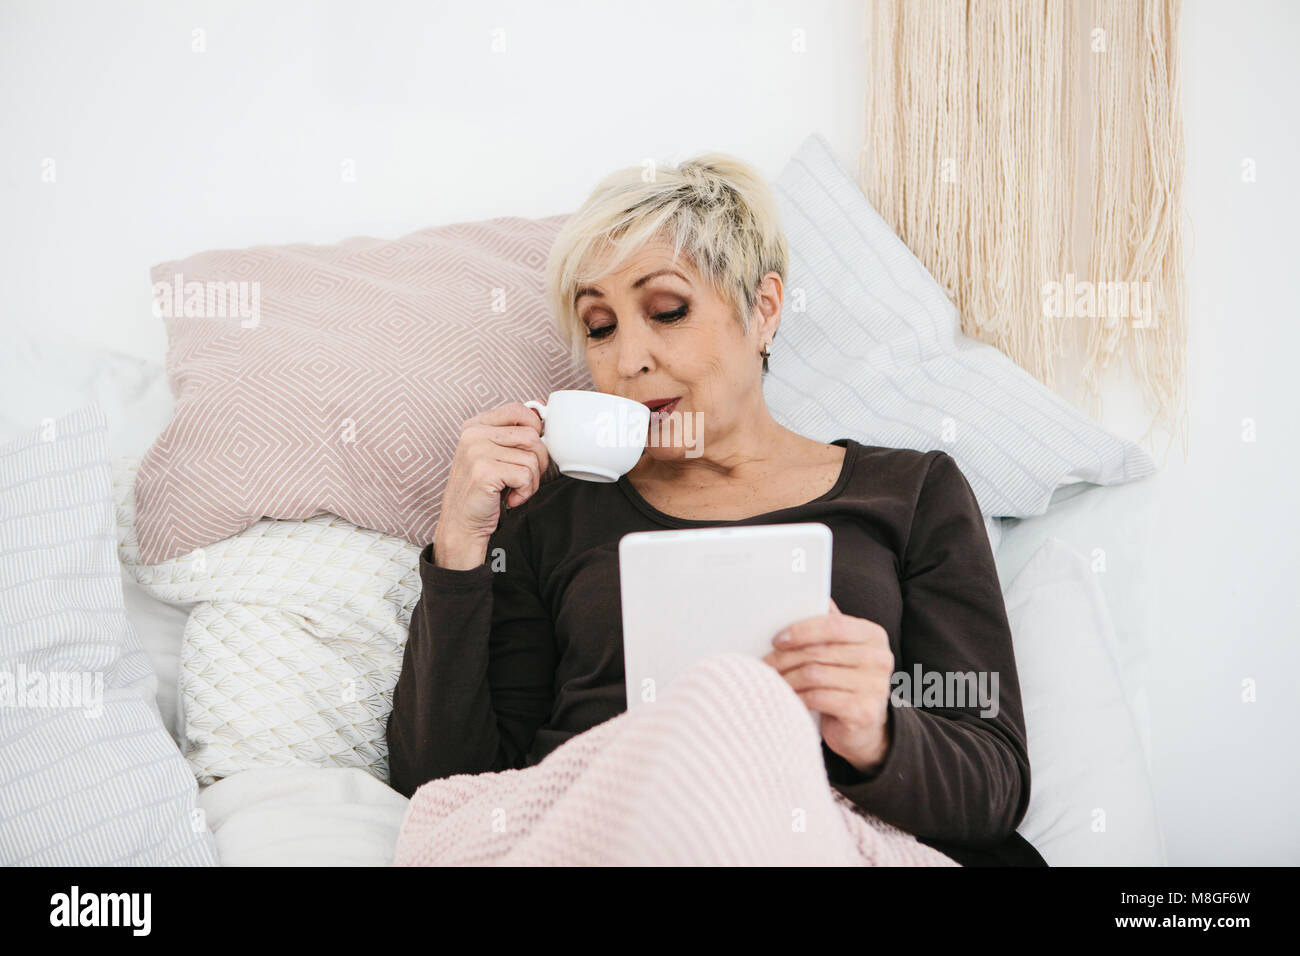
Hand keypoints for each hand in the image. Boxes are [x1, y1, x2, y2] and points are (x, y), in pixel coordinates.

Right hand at [432, 402, 550, 568]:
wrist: (461, 524)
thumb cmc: (483, 491)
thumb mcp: (495, 455)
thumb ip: (513, 433)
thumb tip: (541, 409)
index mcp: (475, 425)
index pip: (518, 410)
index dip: (536, 429)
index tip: (531, 450)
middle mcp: (473, 434)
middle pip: (532, 436)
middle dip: (538, 461)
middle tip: (523, 478)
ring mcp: (477, 451)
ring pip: (532, 458)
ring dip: (531, 480)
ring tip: (514, 489)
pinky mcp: (484, 471)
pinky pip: (526, 476)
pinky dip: (525, 492)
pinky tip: (509, 498)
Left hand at [762, 596, 893, 772]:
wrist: (864, 730)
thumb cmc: (845, 684)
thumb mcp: (840, 652)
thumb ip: (828, 626)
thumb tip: (804, 598)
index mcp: (873, 636)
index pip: (834, 625)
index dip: (802, 630)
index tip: (777, 638)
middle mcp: (879, 659)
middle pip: (820, 651)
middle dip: (785, 657)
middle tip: (764, 664)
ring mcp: (875, 686)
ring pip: (815, 675)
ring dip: (787, 678)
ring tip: (772, 681)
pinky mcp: (864, 711)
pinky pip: (819, 698)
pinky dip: (797, 698)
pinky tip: (787, 699)